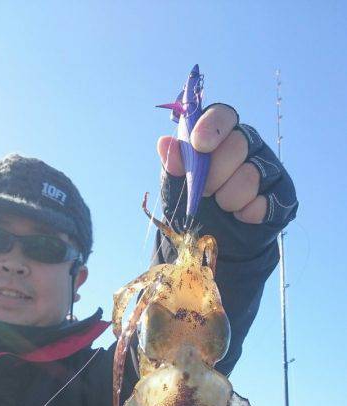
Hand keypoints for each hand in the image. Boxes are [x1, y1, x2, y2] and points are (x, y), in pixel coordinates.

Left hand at [157, 103, 297, 251]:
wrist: (212, 246)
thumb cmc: (194, 209)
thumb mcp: (176, 189)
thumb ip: (173, 167)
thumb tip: (164, 143)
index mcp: (221, 136)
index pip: (223, 116)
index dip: (212, 127)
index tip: (199, 145)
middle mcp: (249, 146)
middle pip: (239, 144)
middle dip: (214, 175)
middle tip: (205, 192)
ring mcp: (269, 168)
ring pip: (251, 176)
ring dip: (229, 199)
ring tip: (222, 207)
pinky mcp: (282, 194)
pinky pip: (266, 201)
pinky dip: (247, 214)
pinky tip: (240, 217)